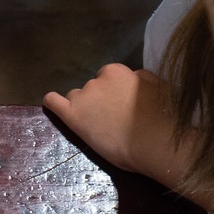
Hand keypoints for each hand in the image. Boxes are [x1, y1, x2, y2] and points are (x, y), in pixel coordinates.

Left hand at [44, 64, 190, 183]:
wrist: (155, 142)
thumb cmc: (162, 117)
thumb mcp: (157, 86)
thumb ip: (138, 79)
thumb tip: (132, 78)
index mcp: (117, 71)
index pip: (108, 77)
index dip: (114, 92)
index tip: (120, 104)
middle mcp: (96, 80)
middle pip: (92, 88)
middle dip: (99, 100)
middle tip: (113, 118)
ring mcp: (83, 97)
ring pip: (77, 98)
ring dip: (84, 107)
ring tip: (98, 125)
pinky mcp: (73, 116)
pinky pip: (54, 102)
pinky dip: (52, 102)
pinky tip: (51, 102)